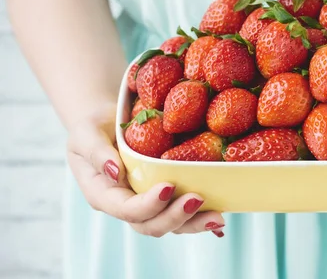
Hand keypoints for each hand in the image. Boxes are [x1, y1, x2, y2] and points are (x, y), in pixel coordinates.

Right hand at [67, 102, 225, 237]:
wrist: (107, 123)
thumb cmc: (93, 127)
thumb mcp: (85, 133)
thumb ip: (97, 152)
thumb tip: (116, 171)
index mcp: (103, 195)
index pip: (126, 209)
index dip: (148, 204)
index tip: (168, 187)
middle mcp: (126, 206)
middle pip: (151, 224)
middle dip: (175, 216)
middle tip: (198, 199)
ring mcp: (147, 204)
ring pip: (170, 224)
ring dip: (194, 223)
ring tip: (217, 218)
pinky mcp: (164, 198)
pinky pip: (182, 213)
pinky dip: (200, 218)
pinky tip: (220, 220)